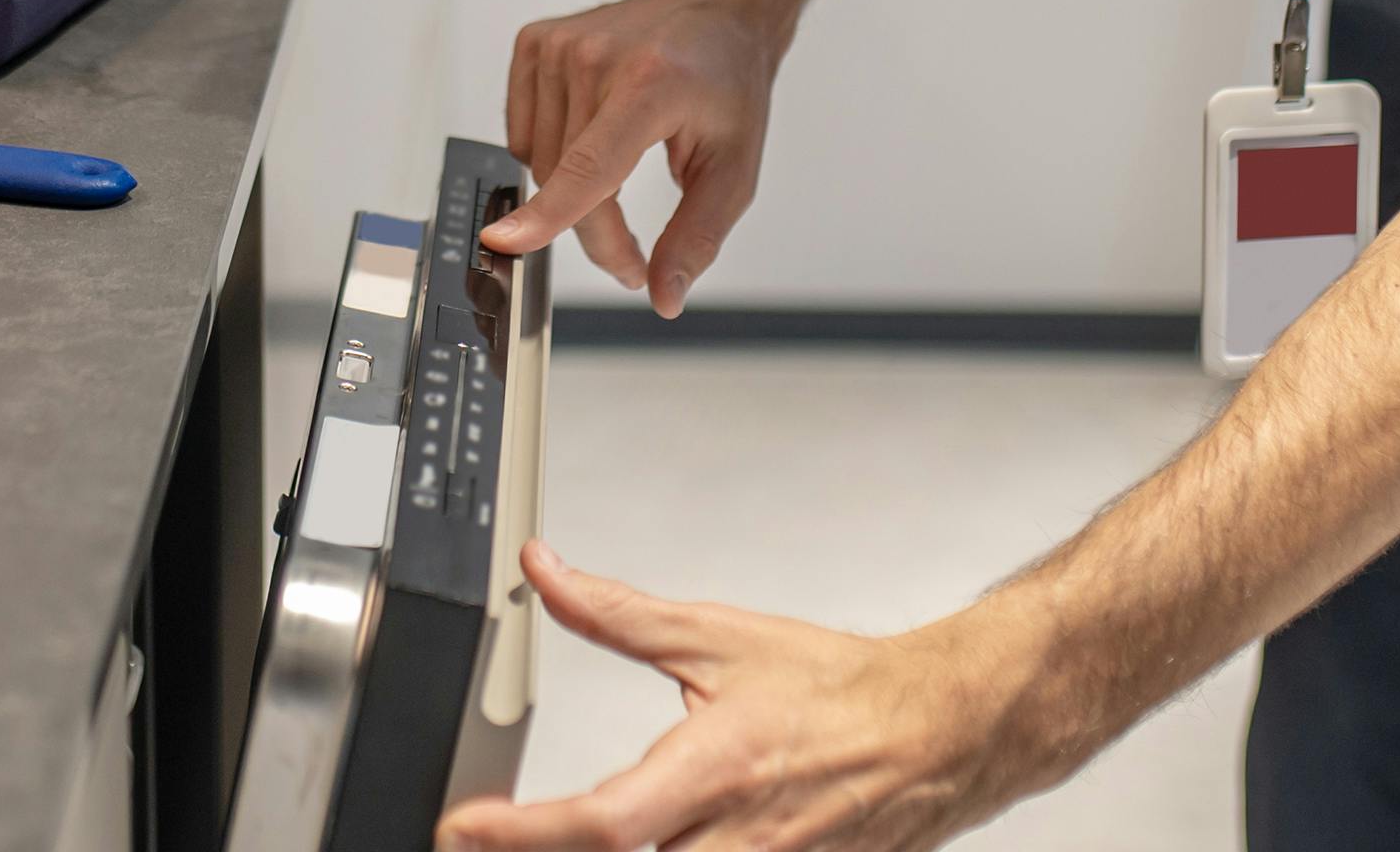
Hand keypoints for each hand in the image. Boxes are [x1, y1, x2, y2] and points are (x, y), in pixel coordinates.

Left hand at [437, 543, 1067, 851]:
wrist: (934, 731)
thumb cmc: (836, 690)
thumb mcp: (716, 638)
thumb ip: (616, 613)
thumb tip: (546, 574)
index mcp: (715, 769)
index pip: (602, 822)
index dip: (522, 835)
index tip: (465, 826)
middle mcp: (736, 840)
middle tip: (477, 844)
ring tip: (541, 846)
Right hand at [489, 0, 783, 313]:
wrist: (712, 7)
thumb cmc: (726, 81)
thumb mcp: (735, 168)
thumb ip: (697, 237)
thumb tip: (663, 296)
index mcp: (650, 84)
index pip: (589, 163)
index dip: (549, 212)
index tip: (506, 243)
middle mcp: (596, 56)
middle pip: (566, 181)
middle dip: (597, 234)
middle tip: (633, 257)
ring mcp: (558, 45)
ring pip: (540, 164)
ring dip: (574, 196)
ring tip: (623, 177)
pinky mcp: (534, 43)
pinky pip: (523, 134)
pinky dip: (550, 156)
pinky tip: (590, 136)